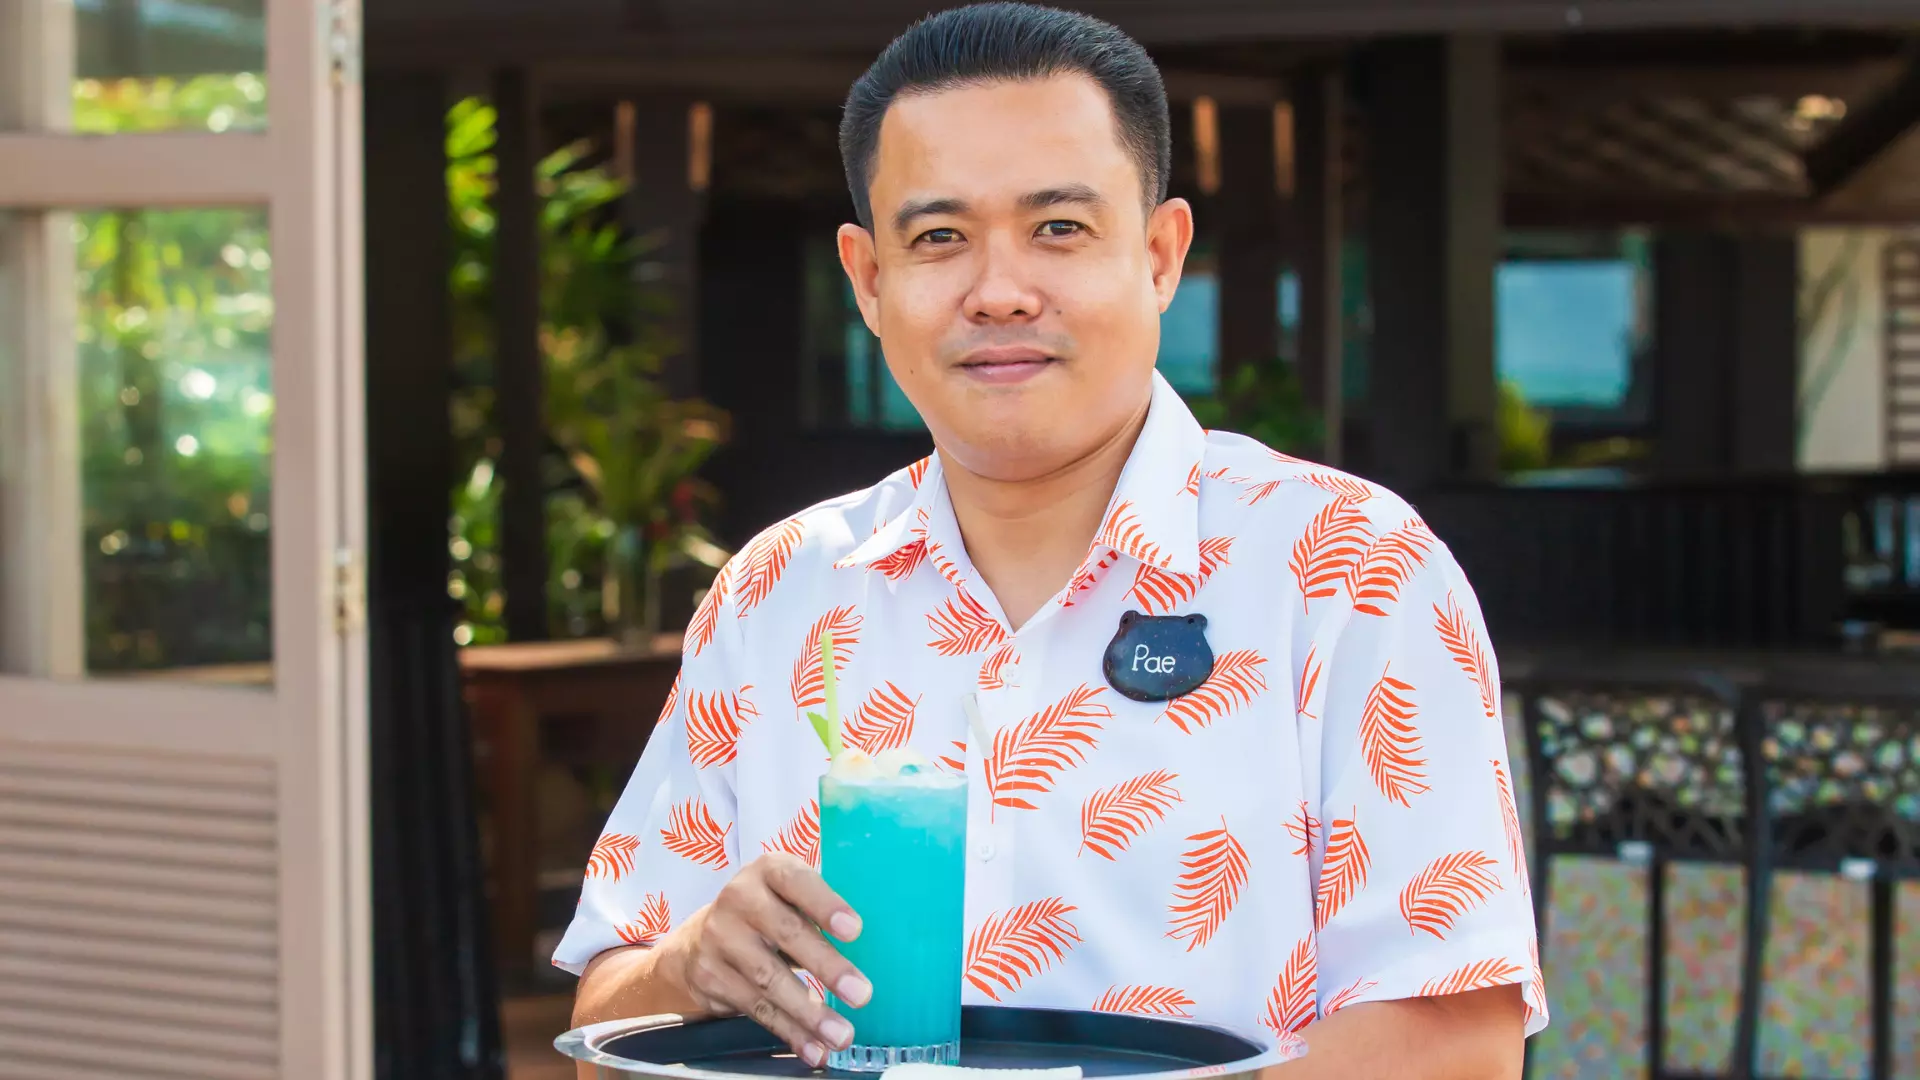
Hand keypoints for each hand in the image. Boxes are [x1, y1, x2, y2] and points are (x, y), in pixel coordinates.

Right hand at [660, 853, 870, 1066]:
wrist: (699, 940)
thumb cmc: (768, 913)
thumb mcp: (788, 897)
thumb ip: (820, 912)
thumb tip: (879, 948)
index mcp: (769, 871)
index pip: (797, 881)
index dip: (826, 904)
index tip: (855, 931)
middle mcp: (739, 898)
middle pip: (786, 933)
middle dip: (826, 967)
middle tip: (861, 994)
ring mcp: (720, 937)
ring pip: (769, 978)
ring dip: (809, 1012)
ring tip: (841, 1034)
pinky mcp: (711, 977)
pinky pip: (756, 1008)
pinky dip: (789, 1032)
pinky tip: (813, 1048)